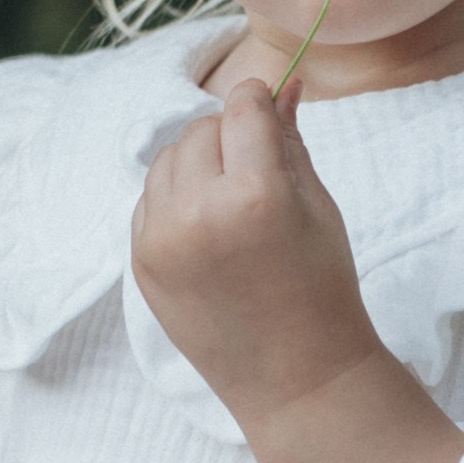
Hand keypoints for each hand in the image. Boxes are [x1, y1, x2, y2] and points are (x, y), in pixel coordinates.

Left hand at [130, 80, 379, 427]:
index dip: (260, 99)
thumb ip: (289, 140)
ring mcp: (161, 242)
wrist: (296, 378)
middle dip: (228, 136)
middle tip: (258, 169)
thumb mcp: (318, 207)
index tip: (269, 106)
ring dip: (197, 163)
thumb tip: (283, 84)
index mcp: (255, 195)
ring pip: (167, 160)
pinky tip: (209, 228)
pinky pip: (149, 200)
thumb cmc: (322, 290)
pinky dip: (174, 199)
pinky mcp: (141, 264)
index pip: (243, 108)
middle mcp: (198, 214)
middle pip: (200, 130)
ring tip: (232, 201)